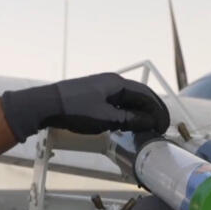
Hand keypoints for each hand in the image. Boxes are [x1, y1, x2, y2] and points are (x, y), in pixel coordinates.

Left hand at [0, 73, 170, 141]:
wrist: (46, 105)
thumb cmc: (75, 109)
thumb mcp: (106, 118)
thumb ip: (129, 120)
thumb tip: (149, 121)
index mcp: (118, 83)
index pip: (146, 95)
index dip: (158, 111)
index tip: (164, 126)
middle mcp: (112, 82)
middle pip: (139, 96)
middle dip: (151, 111)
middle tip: (159, 127)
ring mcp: (101, 88)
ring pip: (127, 100)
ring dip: (139, 113)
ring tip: (146, 128)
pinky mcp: (92, 95)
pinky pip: (116, 103)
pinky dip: (126, 113)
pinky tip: (126, 123)